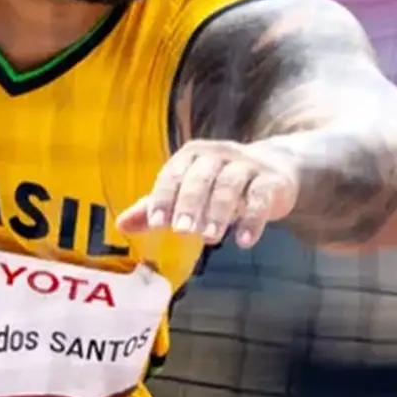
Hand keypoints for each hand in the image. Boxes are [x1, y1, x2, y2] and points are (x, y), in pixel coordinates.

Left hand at [116, 139, 300, 249]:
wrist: (275, 169)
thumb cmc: (220, 183)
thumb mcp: (187, 191)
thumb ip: (156, 207)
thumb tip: (122, 225)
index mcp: (191, 156)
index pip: (173, 174)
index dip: (164, 197)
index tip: (156, 222)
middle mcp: (217, 155)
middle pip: (201, 177)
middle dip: (190, 203)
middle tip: (182, 230)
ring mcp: (246, 165)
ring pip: (230, 185)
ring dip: (219, 212)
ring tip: (210, 238)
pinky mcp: (271, 181)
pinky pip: (261, 197)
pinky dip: (253, 219)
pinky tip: (244, 240)